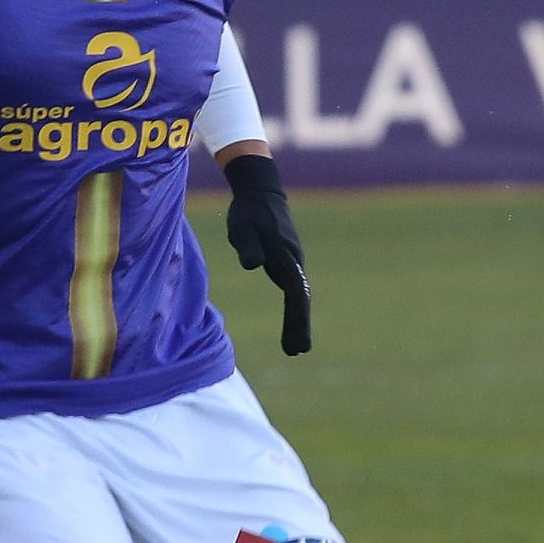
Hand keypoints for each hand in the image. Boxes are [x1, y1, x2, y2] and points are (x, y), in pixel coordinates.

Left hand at [223, 153, 311, 355]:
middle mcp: (294, 261)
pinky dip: (294, 309)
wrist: (261, 191)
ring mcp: (293, 262)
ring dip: (298, 321)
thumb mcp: (242, 227)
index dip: (295, 316)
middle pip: (300, 299)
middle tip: (298, 351)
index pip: (294, 292)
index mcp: (285, 255)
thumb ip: (248, 246)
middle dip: (299, 325)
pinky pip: (294, 290)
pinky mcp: (287, 262)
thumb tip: (253, 265)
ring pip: (299, 296)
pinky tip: (293, 324)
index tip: (297, 336)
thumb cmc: (248, 211)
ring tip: (296, 348)